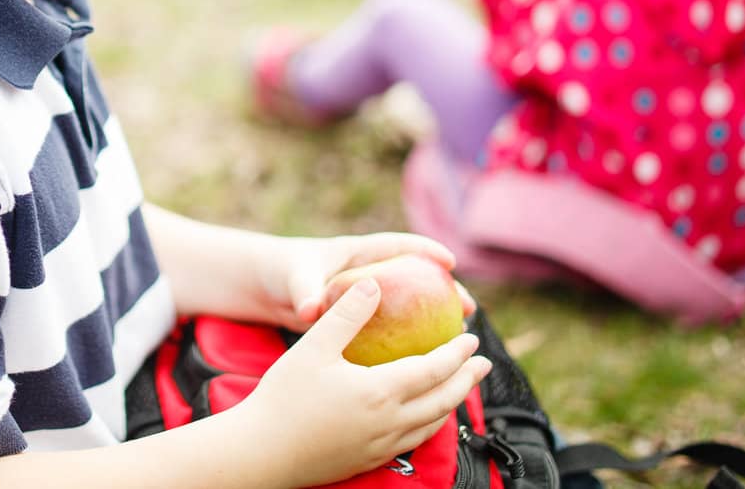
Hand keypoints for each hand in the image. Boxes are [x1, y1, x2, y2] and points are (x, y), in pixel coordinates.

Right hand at [235, 278, 491, 487]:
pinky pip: (413, 439)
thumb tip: (374, 284)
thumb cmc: (284, 397)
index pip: (433, 370)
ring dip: (452, 403)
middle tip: (483, 362)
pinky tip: (423, 416)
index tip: (472, 336)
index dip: (456, 353)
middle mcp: (389, 423)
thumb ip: (346, 315)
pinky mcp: (369, 459)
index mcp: (380, 392)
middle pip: (443, 400)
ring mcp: (381, 446)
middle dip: (466, 380)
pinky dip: (430, 423)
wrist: (261, 454)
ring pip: (431, 424)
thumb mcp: (312, 347)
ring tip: (460, 387)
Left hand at [263, 231, 472, 329]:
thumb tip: (310, 310)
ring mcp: (368, 298)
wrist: (265, 289)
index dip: (425, 249)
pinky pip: (393, 330)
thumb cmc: (281, 271)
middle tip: (468, 307)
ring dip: (435, 319)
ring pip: (410, 306)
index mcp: (358, 254)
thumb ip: (304, 291)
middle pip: (416, 278)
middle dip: (445, 289)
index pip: (398, 245)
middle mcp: (369, 274)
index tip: (449, 261)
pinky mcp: (362, 321)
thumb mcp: (294, 278)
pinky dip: (409, 343)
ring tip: (460, 338)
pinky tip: (426, 366)